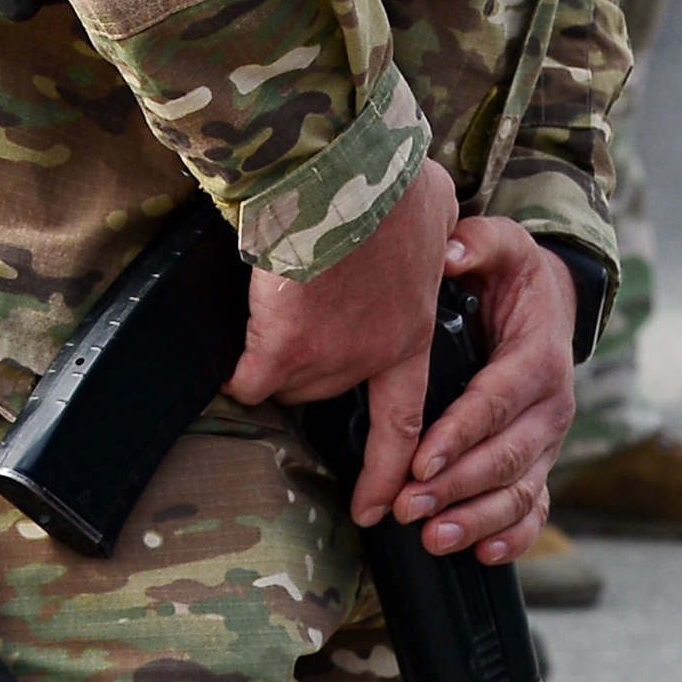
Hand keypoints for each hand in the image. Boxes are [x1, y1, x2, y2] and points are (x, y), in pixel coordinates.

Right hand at [229, 157, 457, 522]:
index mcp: (412, 332)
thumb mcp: (440, 212)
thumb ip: (437, 244)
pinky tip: (246, 335)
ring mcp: (326, 360)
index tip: (380, 509)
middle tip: (307, 310)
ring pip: (285, 381)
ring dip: (277, 351)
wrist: (339, 172)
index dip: (390, 471)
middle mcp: (373, 358)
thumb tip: (437, 238)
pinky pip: (248, 380)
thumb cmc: (389, 180)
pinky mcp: (280, 348)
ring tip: (284, 298)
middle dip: (311, 357)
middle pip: (326, 389)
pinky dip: (241, 366)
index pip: (405, 424)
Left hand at [391, 217, 584, 560]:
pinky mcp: (540, 465)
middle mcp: (551, 408)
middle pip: (507, 456)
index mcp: (539, 359)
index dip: (461, 433)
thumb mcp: (502, 247)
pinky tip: (482, 555)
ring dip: (479, 519)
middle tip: (408, 506)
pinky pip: (536, 509)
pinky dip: (514, 537)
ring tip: (436, 538)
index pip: (499, 401)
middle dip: (458, 486)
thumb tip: (448, 250)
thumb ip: (477, 243)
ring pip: (521, 491)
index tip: (420, 460)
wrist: (552, 308)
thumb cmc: (514, 280)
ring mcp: (547, 443)